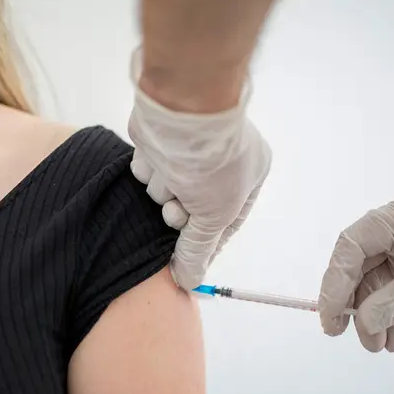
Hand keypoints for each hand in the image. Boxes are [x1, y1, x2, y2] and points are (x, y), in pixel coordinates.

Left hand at [127, 55, 271, 289]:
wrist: (180, 111)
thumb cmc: (212, 162)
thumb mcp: (215, 216)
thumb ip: (199, 250)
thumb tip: (188, 282)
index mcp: (247, 174)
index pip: (225, 224)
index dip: (204, 245)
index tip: (186, 266)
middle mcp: (218, 162)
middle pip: (189, 212)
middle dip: (180, 214)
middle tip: (180, 208)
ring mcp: (186, 152)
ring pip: (163, 193)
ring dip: (163, 190)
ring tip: (172, 175)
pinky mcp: (158, 142)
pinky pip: (146, 172)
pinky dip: (148, 169)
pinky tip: (156, 157)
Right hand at [318, 188, 393, 351]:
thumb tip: (362, 321)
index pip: (353, 245)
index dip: (335, 280)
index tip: (328, 313)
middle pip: (359, 266)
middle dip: (352, 303)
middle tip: (342, 332)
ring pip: (375, 285)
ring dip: (372, 316)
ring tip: (377, 345)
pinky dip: (391, 316)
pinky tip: (393, 337)